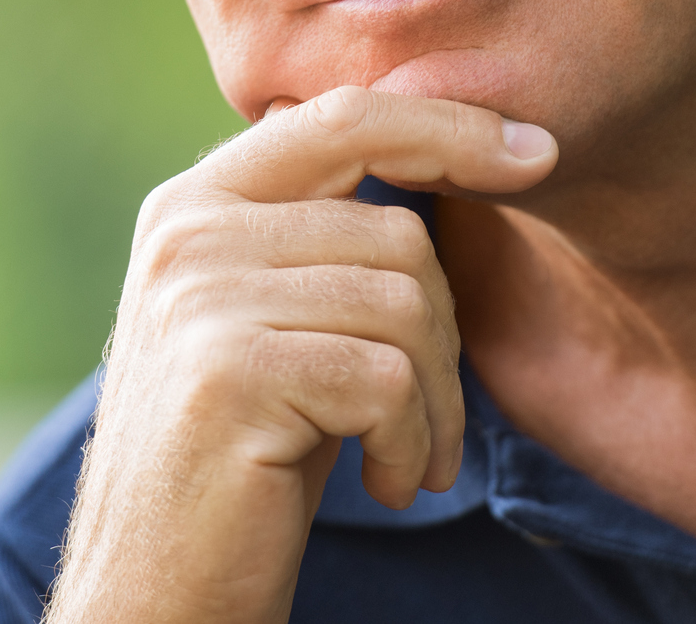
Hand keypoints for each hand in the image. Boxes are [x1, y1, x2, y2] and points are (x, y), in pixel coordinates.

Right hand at [43, 86, 557, 623]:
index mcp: (195, 203)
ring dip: (437, 404)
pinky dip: (412, 441)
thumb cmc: (246, 459)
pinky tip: (386, 482)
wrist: (159, 588)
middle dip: (447, 334)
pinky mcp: (227, 371)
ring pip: (406, 304)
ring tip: (408, 458)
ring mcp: (199, 296)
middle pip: (397, 232)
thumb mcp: (279, 320)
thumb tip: (452, 138)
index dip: (448, 125)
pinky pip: (389, 378)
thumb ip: (324, 233)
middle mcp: (186, 232)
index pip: (344, 118)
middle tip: (428, 419)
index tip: (537, 153)